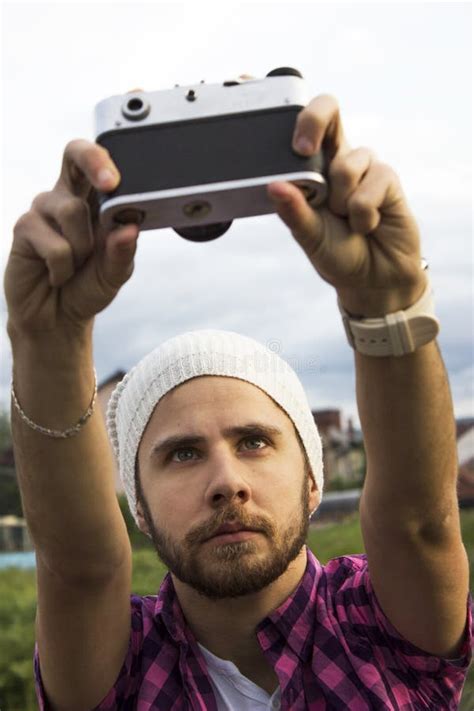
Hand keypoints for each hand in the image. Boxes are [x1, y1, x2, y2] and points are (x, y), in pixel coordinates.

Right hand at [4, 139, 139, 337]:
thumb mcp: (114, 274)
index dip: (105, 159)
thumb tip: (130, 229)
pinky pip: (56, 245)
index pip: (97, 162)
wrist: (57, 317)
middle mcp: (67, 196)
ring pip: (72, 211)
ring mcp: (44, 209)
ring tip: (76, 266)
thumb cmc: (87, 287)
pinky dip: (63, 268)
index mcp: (93, 200)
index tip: (117, 180)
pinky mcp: (25, 228)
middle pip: (74, 154)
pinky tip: (57, 275)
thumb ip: (122, 252)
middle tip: (110, 184)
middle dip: (94, 161)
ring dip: (82, 248)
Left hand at [267, 95, 426, 316]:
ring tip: (347, 221)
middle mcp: (337, 158)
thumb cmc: (336, 254)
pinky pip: (372, 184)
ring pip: (348, 161)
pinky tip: (367, 225)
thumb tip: (273, 186)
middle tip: (303, 150)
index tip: (255, 92)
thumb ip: (293, 212)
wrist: (373, 279)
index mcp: (311, 168)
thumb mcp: (308, 236)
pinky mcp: (388, 178)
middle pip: (328, 109)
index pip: (298, 124)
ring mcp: (364, 166)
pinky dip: (364, 213)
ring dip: (343, 200)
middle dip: (313, 120)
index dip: (284, 105)